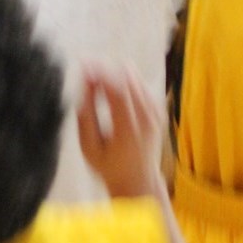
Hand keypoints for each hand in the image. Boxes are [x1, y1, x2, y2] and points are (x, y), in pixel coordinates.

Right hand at [76, 67, 163, 198]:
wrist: (138, 180)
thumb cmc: (108, 165)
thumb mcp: (89, 145)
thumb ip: (86, 113)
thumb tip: (85, 82)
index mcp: (128, 129)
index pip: (117, 89)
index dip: (100, 71)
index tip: (84, 61)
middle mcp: (146, 118)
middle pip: (128, 77)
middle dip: (106, 68)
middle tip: (88, 69)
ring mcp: (155, 113)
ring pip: (135, 77)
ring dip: (115, 73)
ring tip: (98, 83)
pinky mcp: (158, 110)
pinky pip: (140, 84)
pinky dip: (125, 82)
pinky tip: (113, 93)